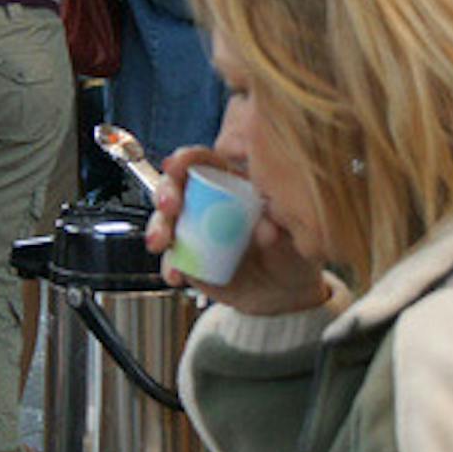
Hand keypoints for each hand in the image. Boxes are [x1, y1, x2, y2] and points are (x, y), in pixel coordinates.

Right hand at [145, 145, 328, 316]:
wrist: (283, 293)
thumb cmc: (290, 252)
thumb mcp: (293, 236)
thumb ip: (280, 227)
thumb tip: (265, 228)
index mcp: (232, 183)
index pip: (204, 162)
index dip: (186, 159)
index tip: (177, 166)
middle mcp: (207, 204)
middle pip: (175, 187)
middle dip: (166, 192)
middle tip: (169, 206)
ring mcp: (194, 232)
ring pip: (165, 221)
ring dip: (159, 228)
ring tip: (161, 241)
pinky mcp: (189, 261)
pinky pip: (171, 260)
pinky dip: (169, 266)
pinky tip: (176, 274)